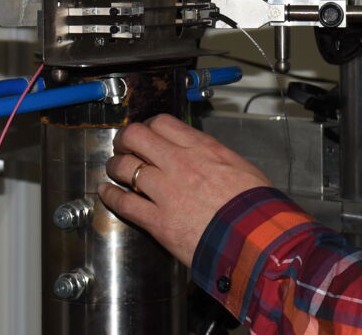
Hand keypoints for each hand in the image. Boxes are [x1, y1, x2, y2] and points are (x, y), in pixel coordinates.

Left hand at [98, 114, 270, 266]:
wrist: (255, 238)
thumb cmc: (255, 206)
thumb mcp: (239, 166)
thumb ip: (212, 157)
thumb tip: (201, 156)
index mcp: (201, 148)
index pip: (161, 123)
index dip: (148, 126)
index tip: (146, 134)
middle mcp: (179, 163)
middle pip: (136, 137)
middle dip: (125, 139)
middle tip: (123, 146)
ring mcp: (166, 191)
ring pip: (124, 167)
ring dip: (115, 167)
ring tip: (114, 170)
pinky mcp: (158, 221)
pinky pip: (124, 203)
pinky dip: (110, 196)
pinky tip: (106, 193)